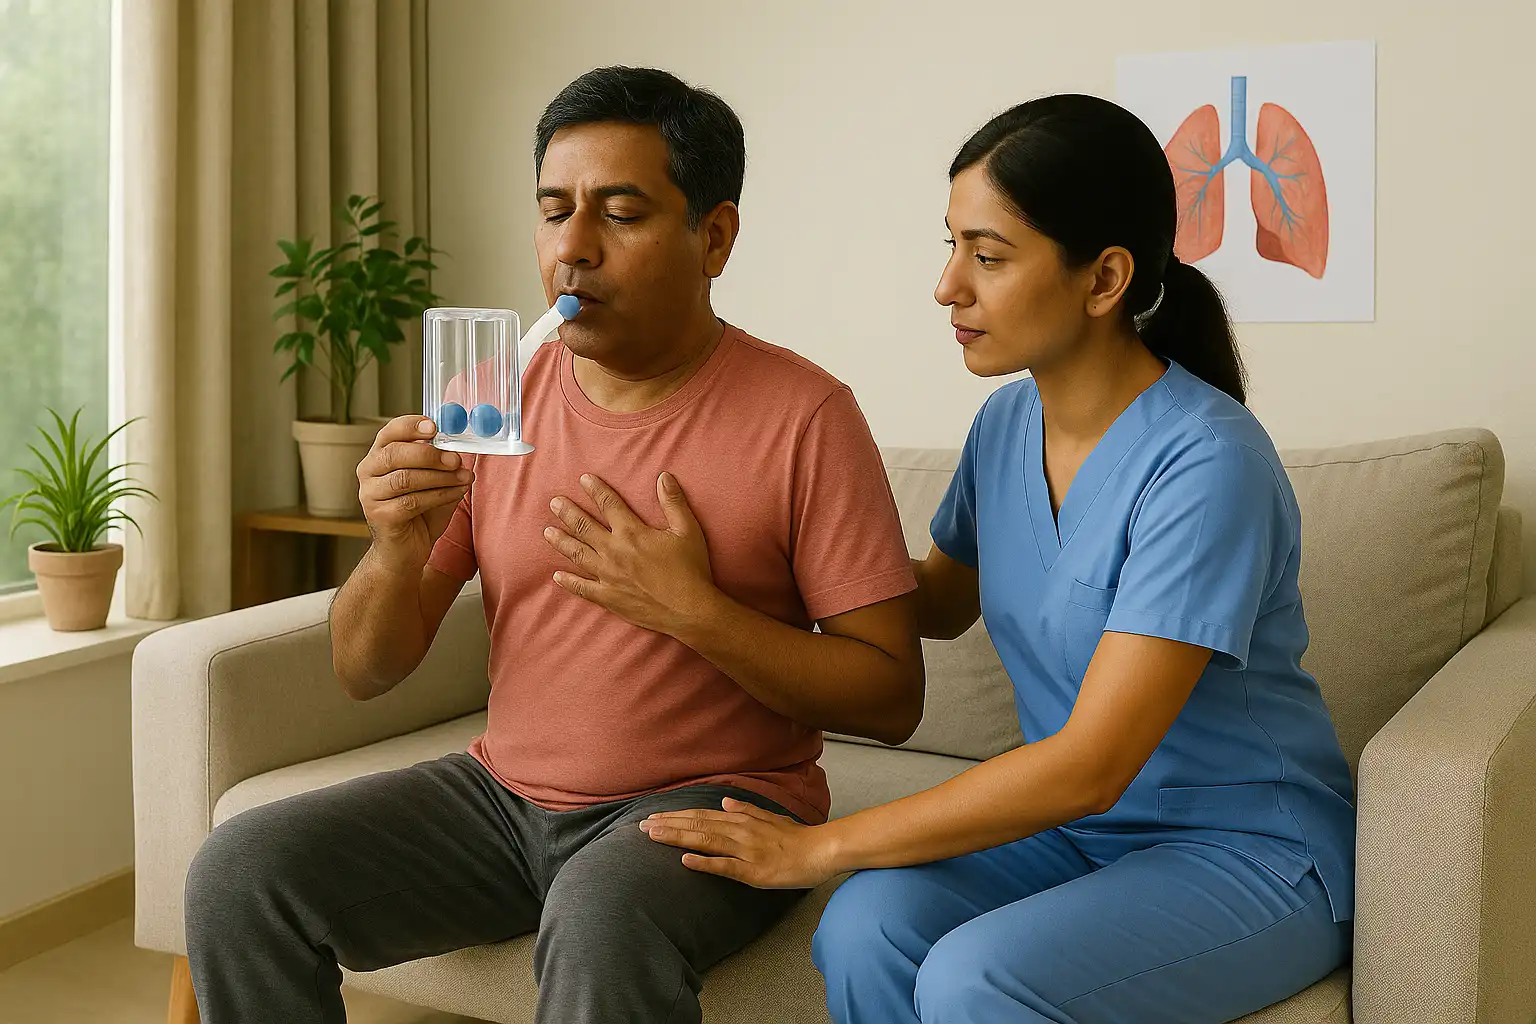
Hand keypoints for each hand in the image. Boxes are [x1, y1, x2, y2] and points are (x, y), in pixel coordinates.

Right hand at [358, 416, 473, 569]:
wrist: (404, 553)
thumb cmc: (419, 514)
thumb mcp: (433, 482)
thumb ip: (441, 464)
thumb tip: (460, 449)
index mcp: (379, 456)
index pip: (389, 432)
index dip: (411, 426)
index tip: (434, 426)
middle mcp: (368, 472)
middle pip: (394, 454)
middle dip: (430, 455)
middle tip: (456, 459)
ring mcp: (370, 495)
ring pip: (405, 478)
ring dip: (440, 477)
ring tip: (463, 478)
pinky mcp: (380, 516)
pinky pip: (412, 501)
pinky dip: (439, 495)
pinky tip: (456, 493)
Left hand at [544, 472, 716, 635]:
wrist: (689, 609)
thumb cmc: (691, 569)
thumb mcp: (687, 530)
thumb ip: (673, 502)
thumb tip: (664, 477)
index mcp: (632, 533)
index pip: (608, 504)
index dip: (595, 490)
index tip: (583, 479)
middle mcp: (614, 551)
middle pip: (584, 527)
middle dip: (568, 512)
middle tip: (554, 502)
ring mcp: (608, 576)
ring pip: (577, 554)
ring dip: (561, 541)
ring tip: (547, 531)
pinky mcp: (608, 597)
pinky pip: (582, 588)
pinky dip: (568, 582)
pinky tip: (557, 576)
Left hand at [639, 798, 838, 889]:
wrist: (821, 849)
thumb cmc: (796, 836)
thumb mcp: (769, 818)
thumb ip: (746, 810)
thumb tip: (725, 800)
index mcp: (741, 820)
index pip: (702, 815)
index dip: (676, 816)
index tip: (653, 816)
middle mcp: (739, 831)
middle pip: (697, 825)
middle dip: (668, 825)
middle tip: (640, 826)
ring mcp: (745, 850)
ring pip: (706, 841)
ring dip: (678, 838)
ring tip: (653, 836)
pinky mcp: (754, 871)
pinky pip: (726, 866)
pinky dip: (704, 863)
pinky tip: (686, 861)